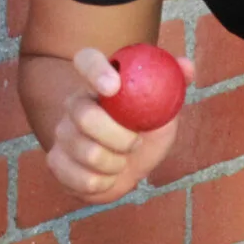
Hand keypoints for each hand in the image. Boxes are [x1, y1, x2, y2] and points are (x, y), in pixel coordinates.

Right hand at [45, 46, 195, 204]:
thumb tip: (186, 66)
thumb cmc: (145, 130)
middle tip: (135, 143)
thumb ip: (174, 84)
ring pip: (88, 153)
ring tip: (121, 160)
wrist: (128, 165)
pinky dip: (105, 184)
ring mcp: (62, 134)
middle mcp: (75, 104)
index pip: (87, 60)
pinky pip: (82, 179)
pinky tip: (107, 176)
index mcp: (100, 83)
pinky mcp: (56, 162)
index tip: (114, 86)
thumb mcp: (164, 108)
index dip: (95, 70)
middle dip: (119, 137)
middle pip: (85, 116)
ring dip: (116, 164)